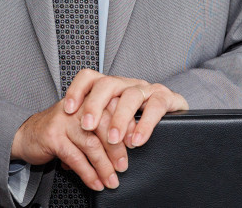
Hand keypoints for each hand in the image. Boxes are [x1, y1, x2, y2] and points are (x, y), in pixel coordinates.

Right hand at [10, 99, 124, 191]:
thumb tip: (129, 142)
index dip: (126, 126)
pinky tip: (95, 183)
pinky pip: (75, 157)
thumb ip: (101, 126)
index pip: (112, 107)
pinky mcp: (53, 136)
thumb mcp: (81, 123)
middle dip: (116, 149)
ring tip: (111, 181)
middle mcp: (77, 106)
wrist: (26, 135)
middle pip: (104, 124)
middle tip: (123, 167)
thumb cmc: (59, 130)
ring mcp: (64, 120)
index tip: (135, 144)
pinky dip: (88, 173)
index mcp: (87, 99)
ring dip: (104, 166)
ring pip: (91, 144)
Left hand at [62, 69, 188, 149]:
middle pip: (107, 83)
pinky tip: (137, 141)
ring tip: (114, 140)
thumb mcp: (111, 129)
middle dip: (95, 105)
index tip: (68, 110)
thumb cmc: (136, 128)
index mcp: (112, 88)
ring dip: (120, 118)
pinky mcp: (167, 98)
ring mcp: (147, 89)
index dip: (77, 90)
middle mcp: (128, 84)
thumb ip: (93, 140)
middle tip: (88, 126)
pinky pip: (156, 106)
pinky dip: (145, 125)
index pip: (89, 78)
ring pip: (130, 95)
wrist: (175, 123)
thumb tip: (67, 164)